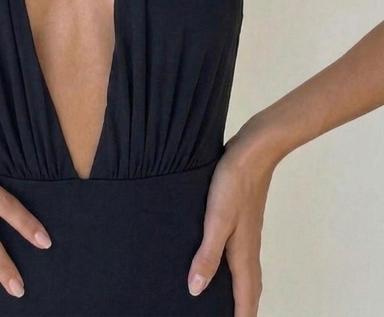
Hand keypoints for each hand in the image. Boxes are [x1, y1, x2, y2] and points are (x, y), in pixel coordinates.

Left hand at [186, 129, 278, 316]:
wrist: (255, 151)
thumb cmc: (234, 183)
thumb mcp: (216, 219)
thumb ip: (207, 255)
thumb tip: (196, 291)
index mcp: (243, 254)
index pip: (245, 297)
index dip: (241, 316)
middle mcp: (249, 248)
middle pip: (250, 289)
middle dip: (244, 309)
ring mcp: (248, 233)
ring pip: (247, 271)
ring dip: (242, 290)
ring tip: (229, 300)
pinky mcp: (243, 218)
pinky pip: (242, 254)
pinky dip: (237, 269)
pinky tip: (223, 259)